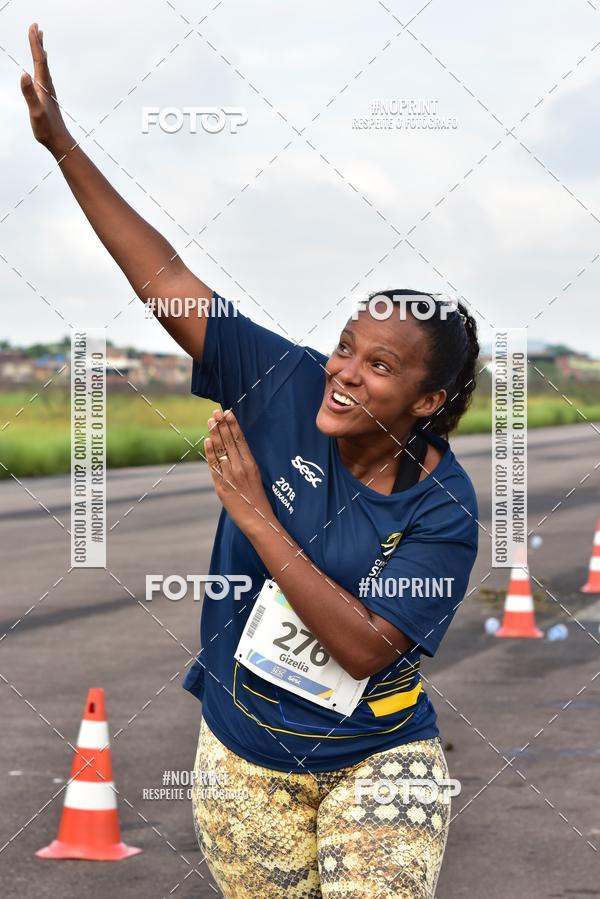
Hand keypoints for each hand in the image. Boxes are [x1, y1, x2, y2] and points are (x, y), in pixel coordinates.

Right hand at [21, 23, 71, 154]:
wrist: (59, 141)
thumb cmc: (46, 128)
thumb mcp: (35, 111)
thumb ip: (29, 93)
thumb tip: (23, 74)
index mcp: (43, 85)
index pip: (39, 59)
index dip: (35, 43)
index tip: (33, 27)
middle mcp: (47, 85)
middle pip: (42, 59)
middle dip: (38, 43)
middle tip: (36, 27)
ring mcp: (48, 91)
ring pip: (44, 66)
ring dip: (41, 52)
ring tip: (40, 41)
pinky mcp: (48, 97)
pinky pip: (44, 75)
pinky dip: (42, 66)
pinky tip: (42, 67)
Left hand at [204, 409, 274, 535]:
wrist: (257, 519)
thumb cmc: (257, 499)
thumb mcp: (256, 477)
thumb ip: (245, 463)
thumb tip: (236, 449)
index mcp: (251, 464)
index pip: (240, 440)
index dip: (233, 425)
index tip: (227, 413)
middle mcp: (241, 467)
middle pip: (229, 441)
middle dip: (222, 425)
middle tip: (216, 412)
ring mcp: (230, 476)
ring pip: (221, 451)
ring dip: (214, 434)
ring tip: (210, 421)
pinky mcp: (222, 486)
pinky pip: (214, 466)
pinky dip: (210, 453)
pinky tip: (207, 441)